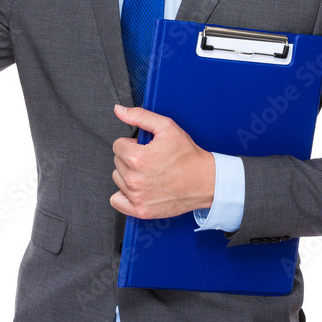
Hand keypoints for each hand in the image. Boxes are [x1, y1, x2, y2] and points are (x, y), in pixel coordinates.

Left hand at [110, 104, 215, 218]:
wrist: (205, 181)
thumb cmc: (188, 156)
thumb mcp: (166, 127)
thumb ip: (140, 116)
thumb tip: (119, 111)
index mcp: (136, 158)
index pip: (118, 145)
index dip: (133, 144)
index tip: (146, 148)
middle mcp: (134, 179)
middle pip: (117, 162)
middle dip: (131, 158)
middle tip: (151, 160)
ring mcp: (137, 197)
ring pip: (118, 179)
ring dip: (129, 175)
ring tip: (149, 173)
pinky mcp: (141, 210)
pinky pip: (117, 201)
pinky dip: (124, 195)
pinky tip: (139, 188)